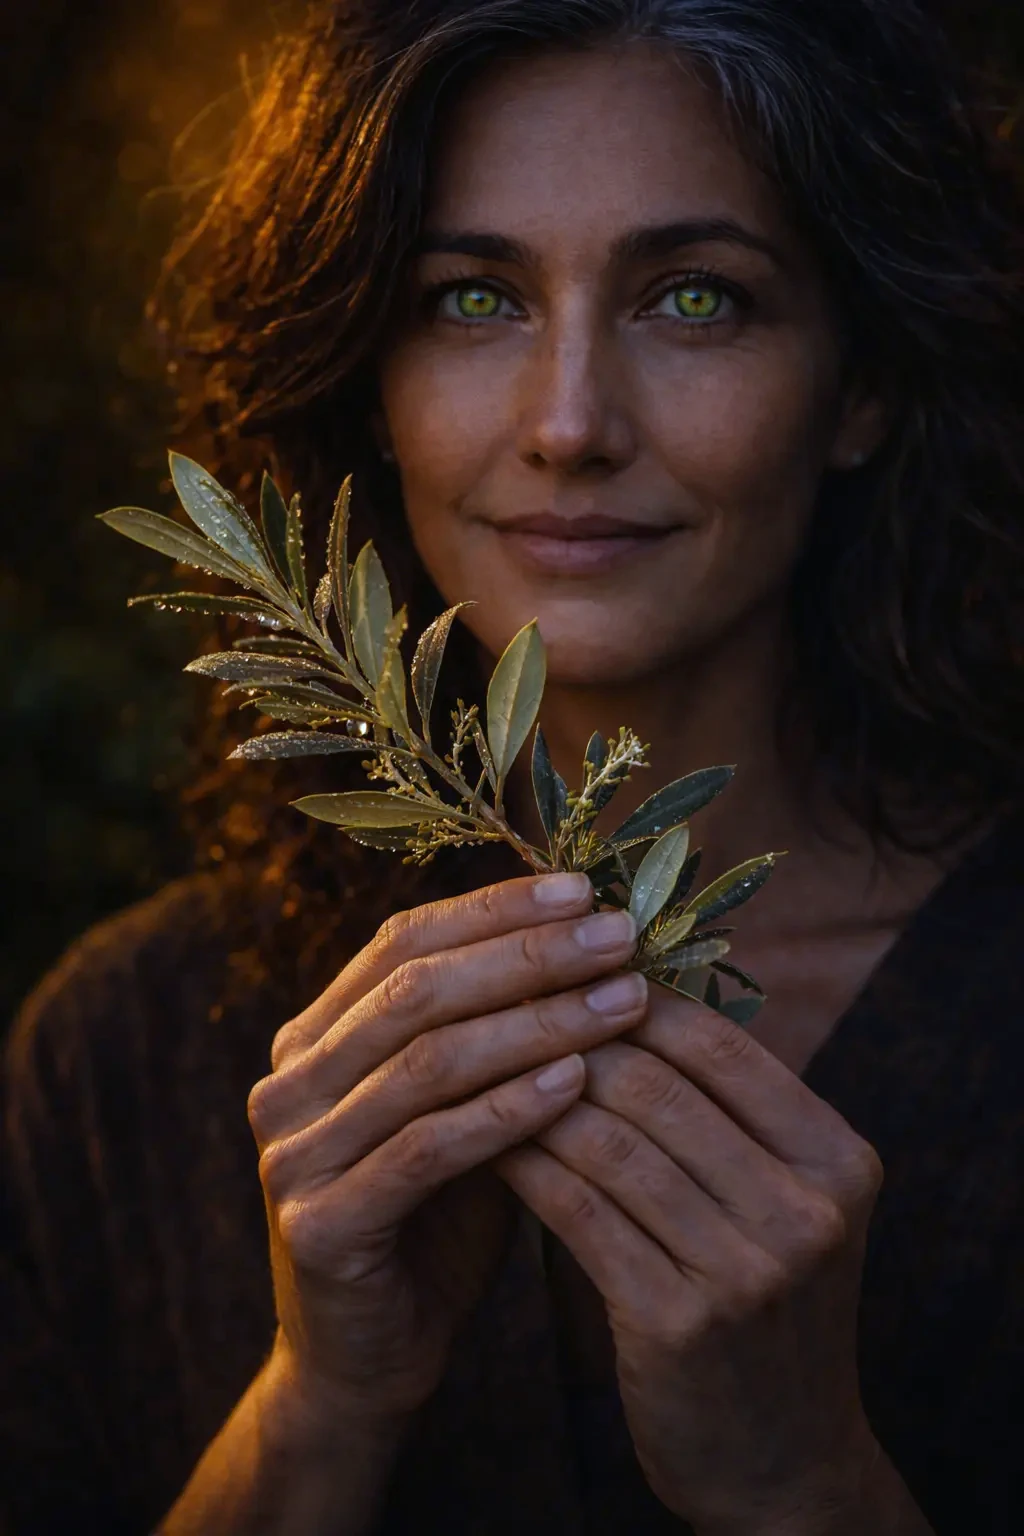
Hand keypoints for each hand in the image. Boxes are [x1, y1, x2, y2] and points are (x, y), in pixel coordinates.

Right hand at [246, 871, 646, 1427]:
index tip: (582, 888)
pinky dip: (507, 1110)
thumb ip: (497, 1035)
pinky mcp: (320, 1225)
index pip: (402, 941)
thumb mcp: (462, 1109)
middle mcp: (289, 1082)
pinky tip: (577, 1082)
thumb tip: (597, 940)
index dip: (493, 909)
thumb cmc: (434, 1219)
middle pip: (416, 990)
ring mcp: (293, 1154)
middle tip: (617, 934)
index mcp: (312, 1036)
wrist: (366, 1361)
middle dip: (526, 954)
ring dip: (536, 1023)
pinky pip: (426, 1148)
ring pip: (427, 1061)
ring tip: (623, 1000)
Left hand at [491, 982, 884, 1531]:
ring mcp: (747, 1270)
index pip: (720, 1045)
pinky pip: (579, 1211)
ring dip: (531, 1095)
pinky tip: (483, 1139)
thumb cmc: (764, 1304)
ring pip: (609, 1141)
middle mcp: (805, 1209)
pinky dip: (525, 1163)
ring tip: (477, 1062)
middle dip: (570, 1039)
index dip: (633, 998)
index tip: (563, 972)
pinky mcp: (679, 1323)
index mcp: (837, 1158)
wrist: (782, 1459)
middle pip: (658, 1085)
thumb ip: (725, 1112)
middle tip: (500, 1007)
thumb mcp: (782, 1201)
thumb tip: (627, 992)